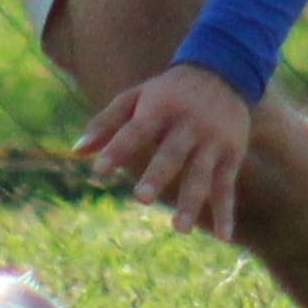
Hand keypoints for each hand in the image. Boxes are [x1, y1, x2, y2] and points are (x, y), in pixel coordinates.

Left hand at [74, 62, 253, 239]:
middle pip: (172, 152)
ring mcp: (213, 140)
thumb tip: (76, 152)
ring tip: (180, 229)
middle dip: (158, 175)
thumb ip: (106, 122)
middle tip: (141, 199)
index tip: (100, 169)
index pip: (137, 129)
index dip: (119, 147)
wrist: (224, 71)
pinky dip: (225, 211)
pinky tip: (224, 237)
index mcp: (161, 107)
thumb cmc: (168, 91)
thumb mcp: (136, 97)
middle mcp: (189, 123)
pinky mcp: (231, 154)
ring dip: (192, 201)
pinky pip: (226, 186)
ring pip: (201, 174)